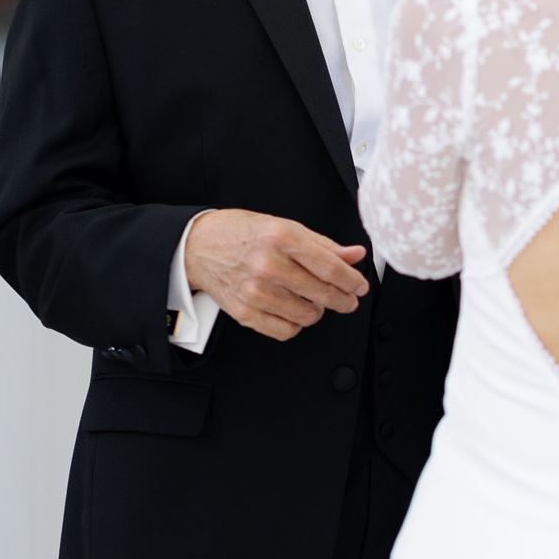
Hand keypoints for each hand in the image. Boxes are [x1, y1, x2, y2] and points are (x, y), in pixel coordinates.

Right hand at [184, 210, 369, 342]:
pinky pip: (286, 331)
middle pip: (324, 294)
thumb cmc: (241, 234)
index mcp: (282, 238)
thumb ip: (323, 245)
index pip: (331, 268)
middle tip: (347, 299)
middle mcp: (269, 265)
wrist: (198, 246)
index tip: (360, 286)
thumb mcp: (284, 227)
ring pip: (308, 316)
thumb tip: (355, 255)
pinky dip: (295, 324)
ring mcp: (256, 291)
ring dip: (317, 311)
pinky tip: (292, 310)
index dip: (353, 281)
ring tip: (311, 300)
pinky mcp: (245, 312)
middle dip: (344, 300)